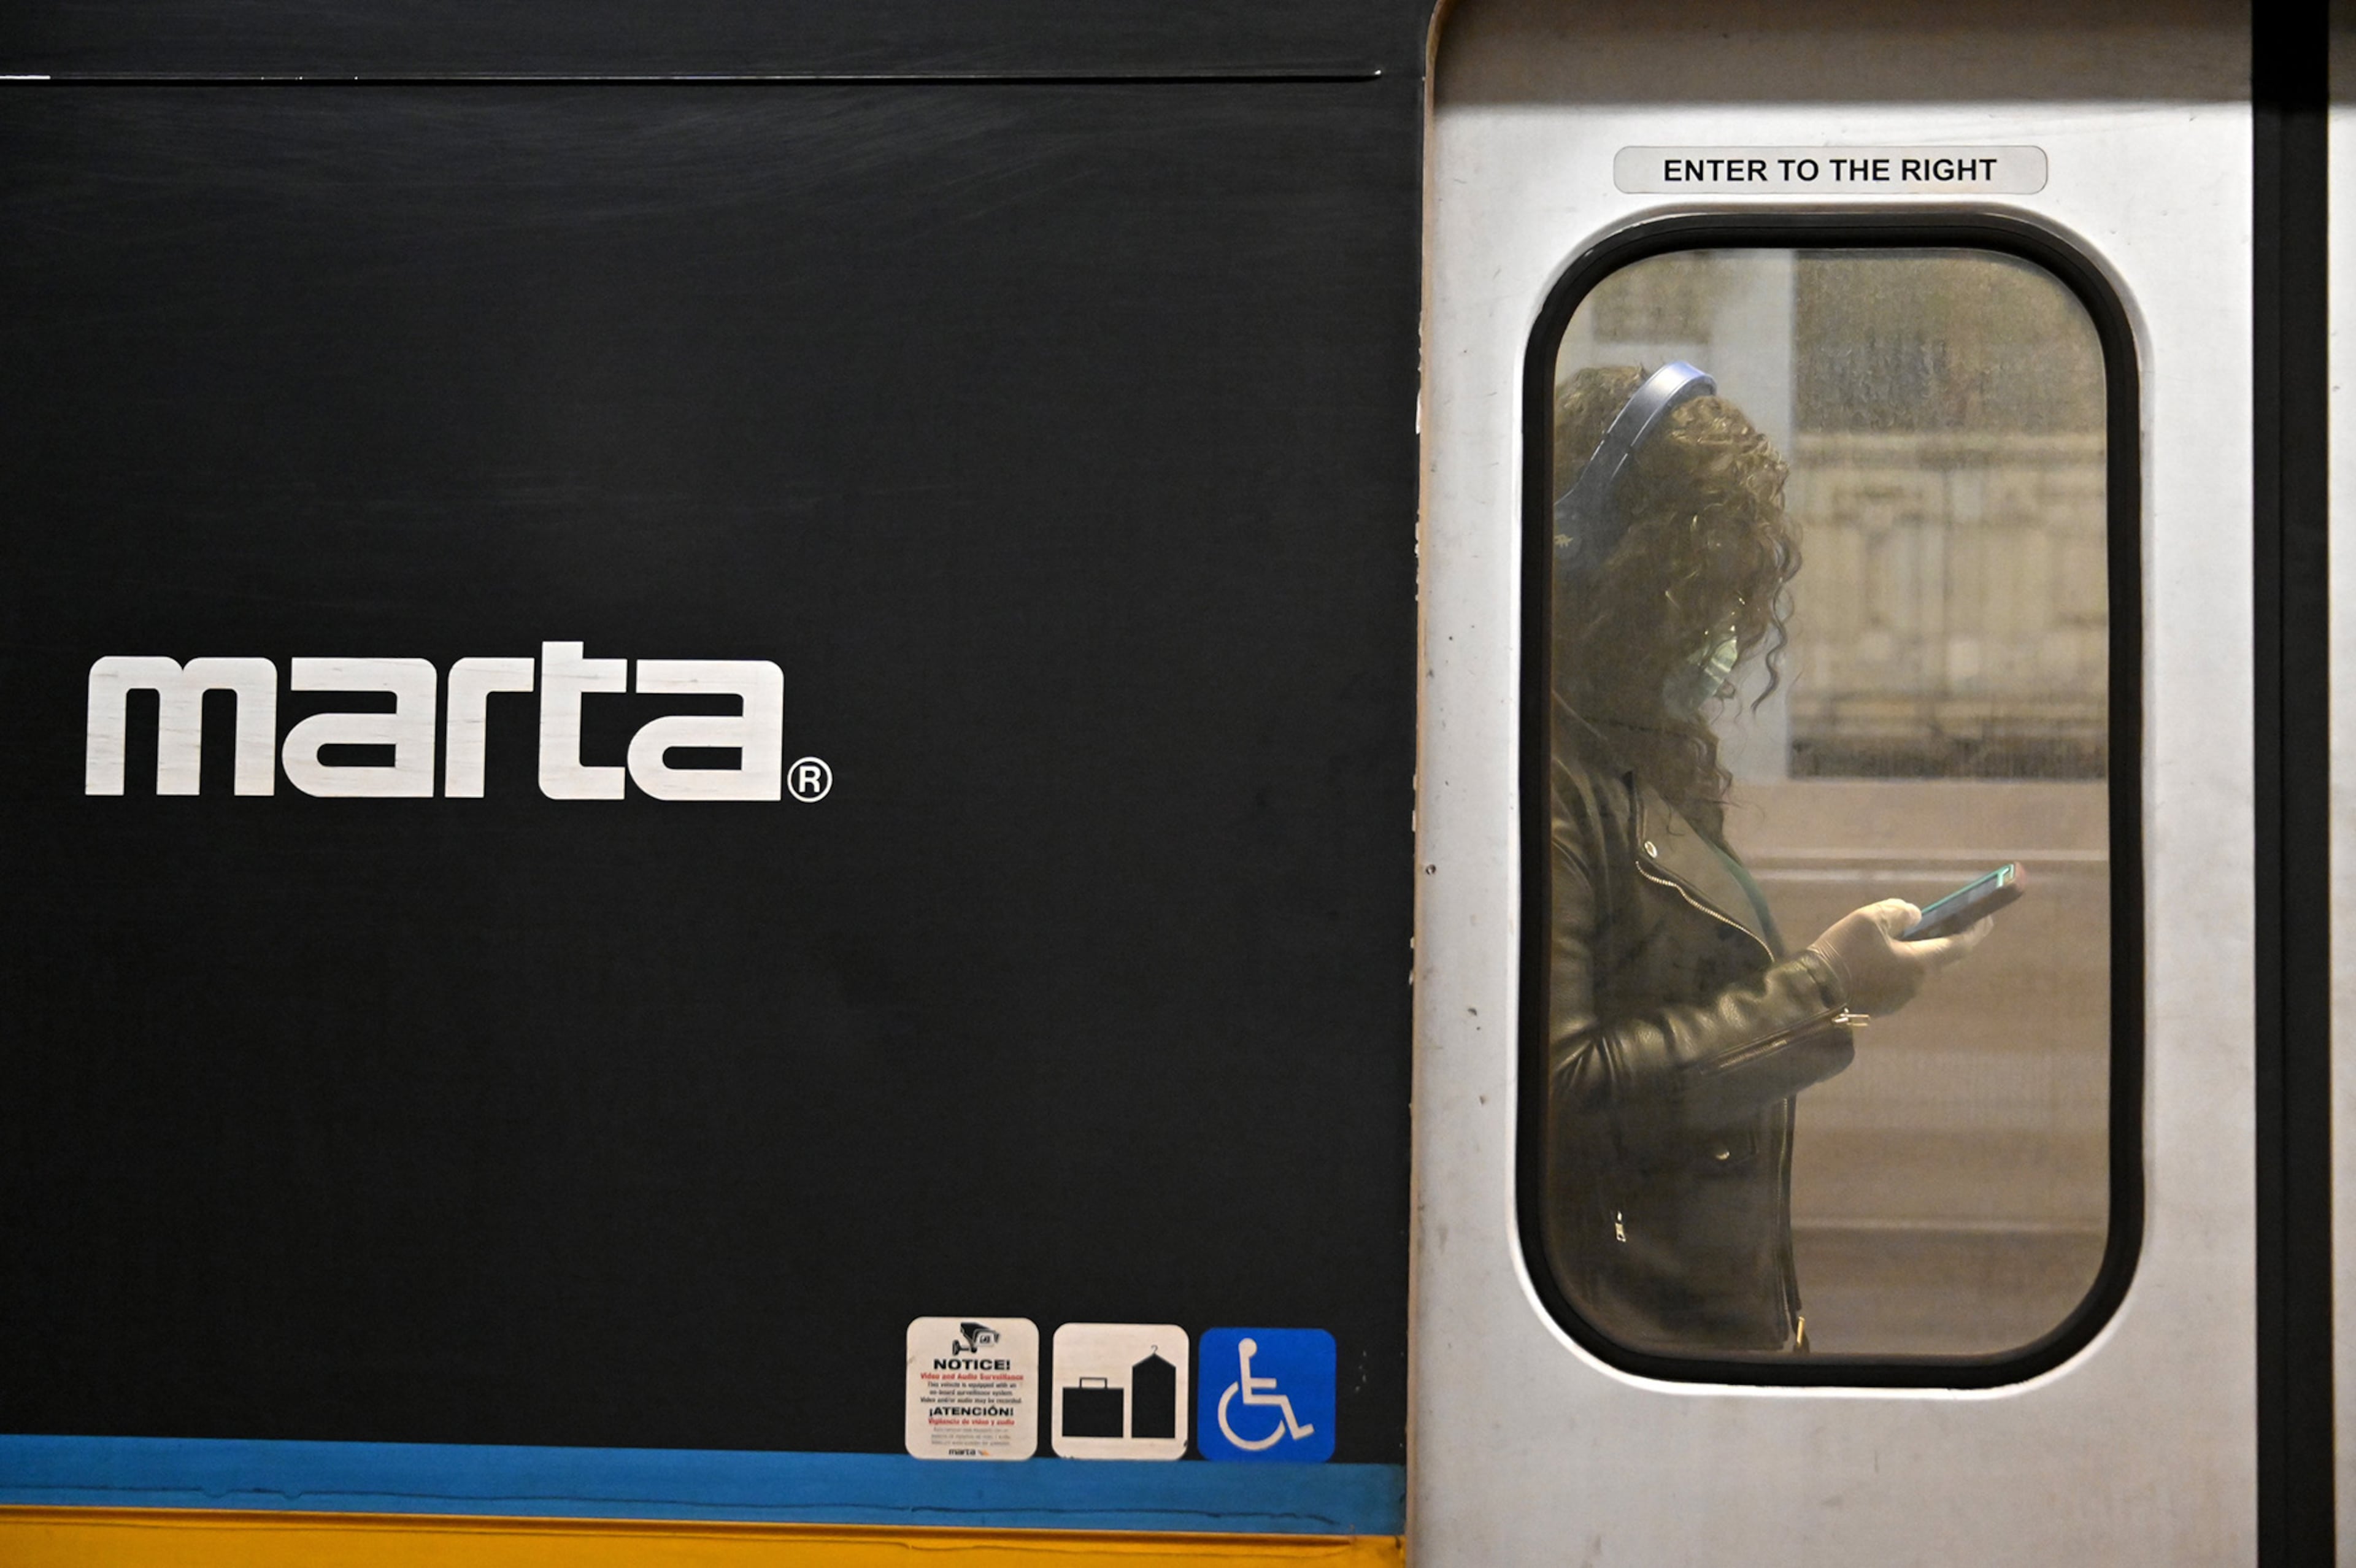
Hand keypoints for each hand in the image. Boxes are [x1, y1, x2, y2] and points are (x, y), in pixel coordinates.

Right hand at [1804, 898, 1990, 1016]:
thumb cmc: (1843, 952)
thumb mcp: (1868, 919)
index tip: (1986, 917)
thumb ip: (1897, 912)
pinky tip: (1883, 953)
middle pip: (1940, 958)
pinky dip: (1901, 963)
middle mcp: (1917, 985)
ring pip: (1918, 969)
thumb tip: (1915, 915)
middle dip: (1945, 938)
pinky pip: (1901, 979)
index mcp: (1920, 964)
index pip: (1959, 946)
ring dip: (1918, 951)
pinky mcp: (1884, 1005)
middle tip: (1944, 919)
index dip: (1975, 930)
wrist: (1814, 993)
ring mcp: (1900, 998)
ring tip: (1904, 932)